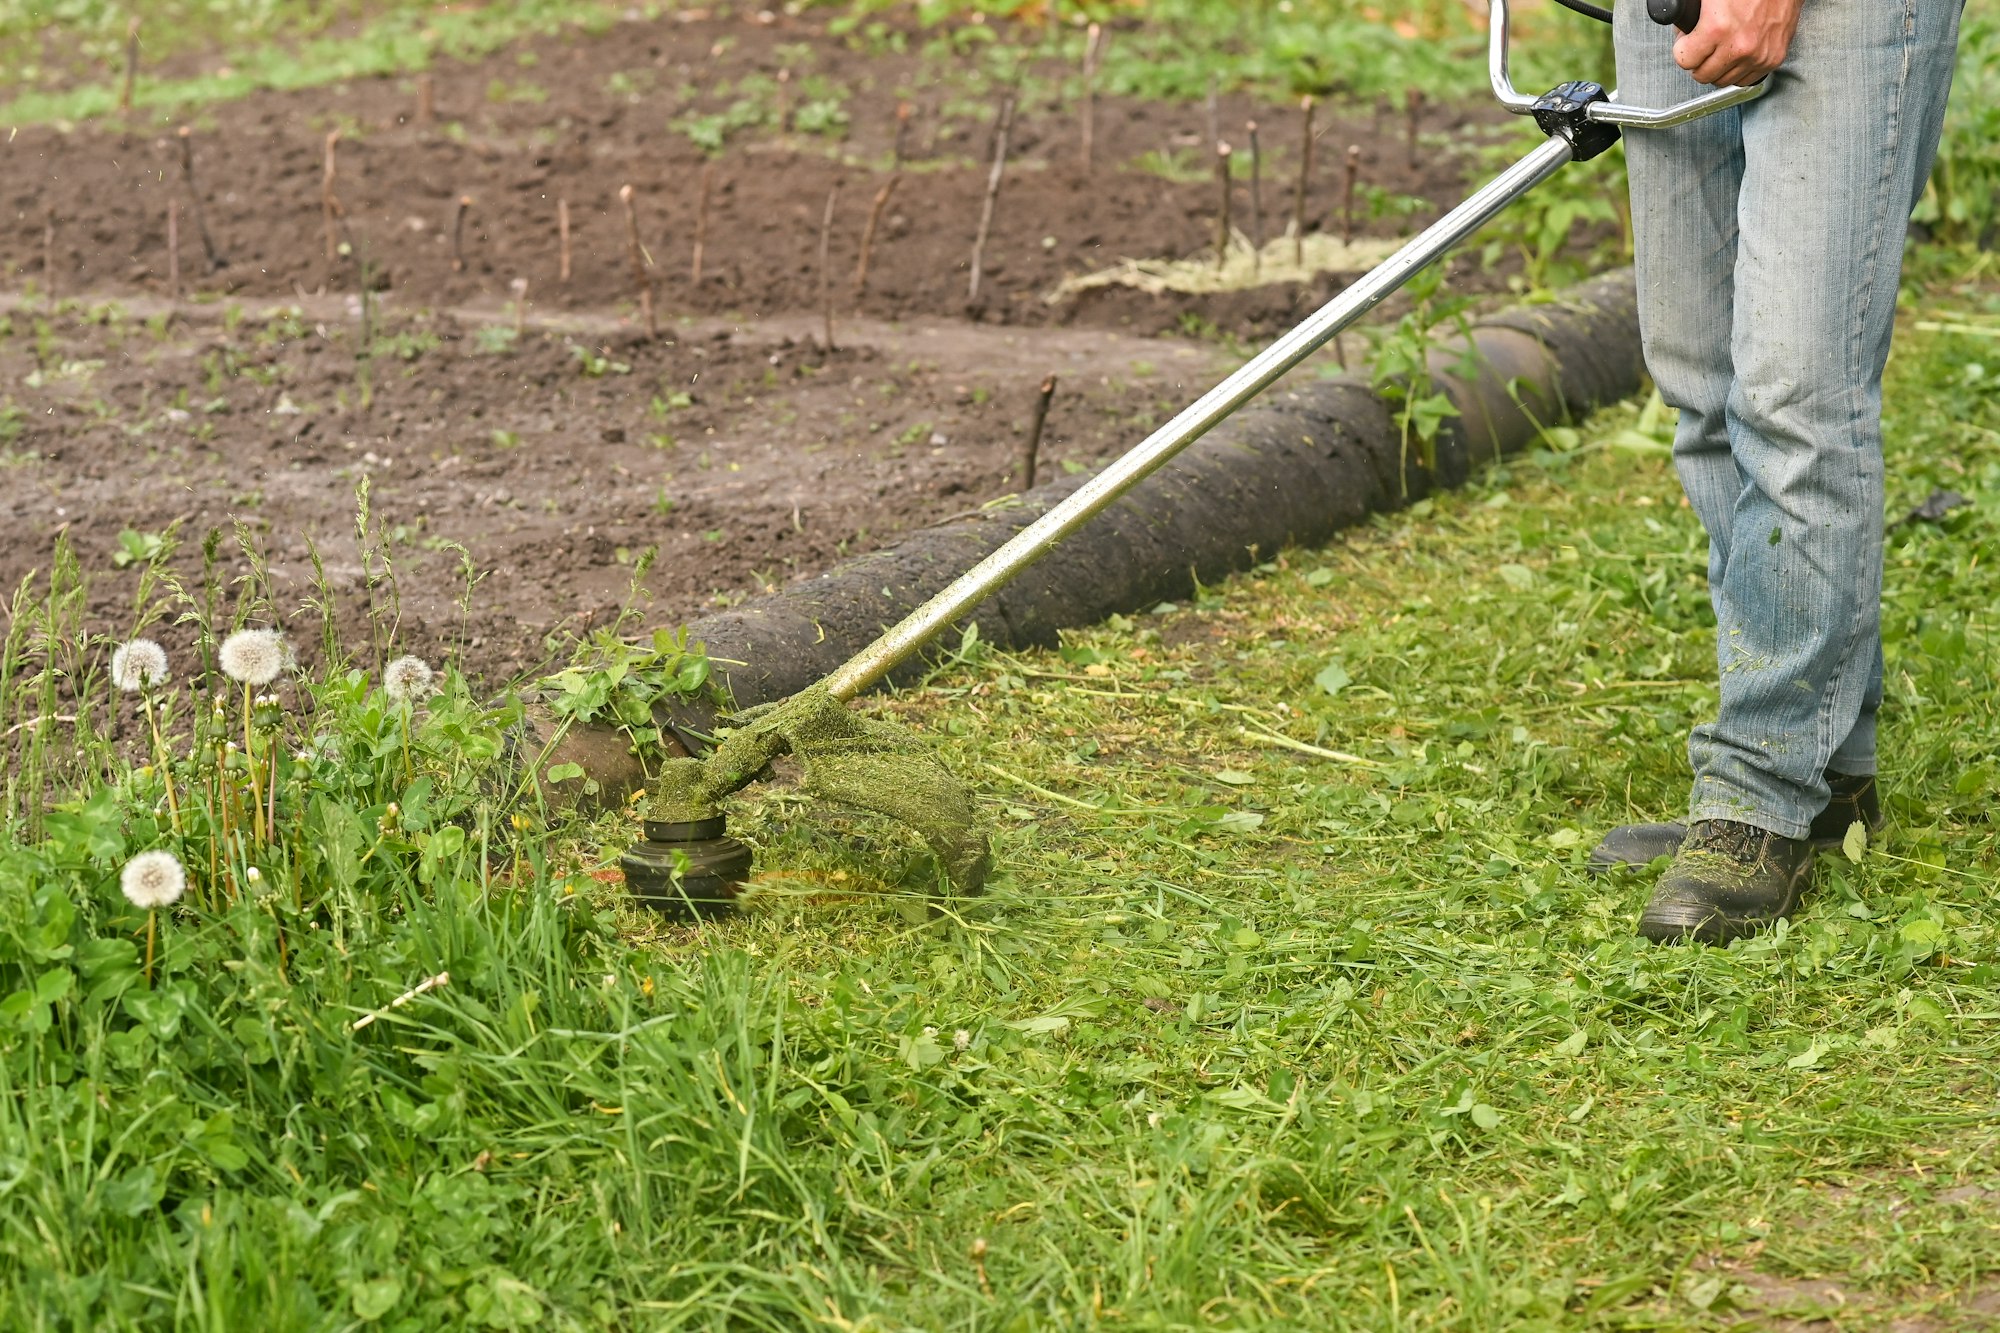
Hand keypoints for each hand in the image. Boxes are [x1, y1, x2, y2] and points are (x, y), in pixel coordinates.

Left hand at [1672, 0, 1804, 86]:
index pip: (1684, 60)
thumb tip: (1681, 29)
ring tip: (1718, 51)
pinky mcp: (1773, 58)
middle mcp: (1739, 46)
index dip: (1682, 49)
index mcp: (1718, 29)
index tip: (1686, 42)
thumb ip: (1690, 15)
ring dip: (1717, 69)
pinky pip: (1746, 80)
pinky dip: (1737, 71)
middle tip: (1700, 48)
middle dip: (1697, 62)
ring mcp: (1758, 55)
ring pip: (1722, 81)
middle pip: (1702, 75)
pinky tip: (1734, 57)